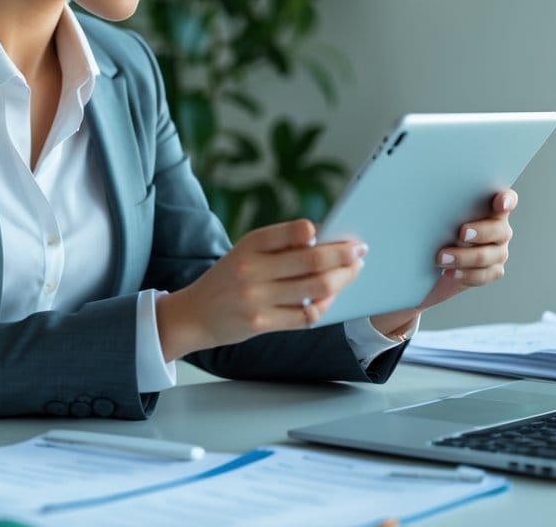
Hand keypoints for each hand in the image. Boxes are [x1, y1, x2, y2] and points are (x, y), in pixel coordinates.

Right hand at [156, 219, 366, 360]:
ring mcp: (256, 299)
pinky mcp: (260, 324)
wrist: (194, 314)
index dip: (322, 232)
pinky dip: (324, 305)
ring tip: (353, 272)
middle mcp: (252, 269)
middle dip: (344, 255)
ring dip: (342, 279)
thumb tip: (328, 240)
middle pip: (312, 260)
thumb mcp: (246, 252)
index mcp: (250, 244)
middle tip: (361, 251)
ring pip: (315, 288)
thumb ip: (281, 246)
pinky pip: (305, 315)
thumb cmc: (230, 278)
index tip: (342, 233)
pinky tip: (331, 298)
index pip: (294, 231)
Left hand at [369, 189, 516, 337]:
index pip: (507, 200)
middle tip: (461, 233)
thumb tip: (414, 188)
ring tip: (441, 257)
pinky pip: (486, 275)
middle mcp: (497, 228)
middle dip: (482, 231)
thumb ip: (435, 203)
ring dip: (466, 256)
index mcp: (487, 208)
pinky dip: (467, 274)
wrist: (422, 264)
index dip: (507, 200)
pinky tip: (450, 272)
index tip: (499, 202)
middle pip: (500, 229)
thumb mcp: (429, 214)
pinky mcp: (490, 271)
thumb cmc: (428, 231)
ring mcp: (497, 251)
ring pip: (493, 255)